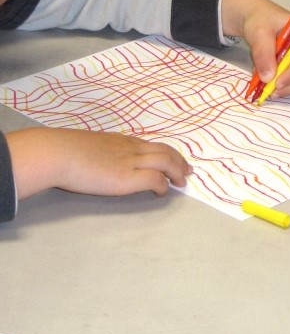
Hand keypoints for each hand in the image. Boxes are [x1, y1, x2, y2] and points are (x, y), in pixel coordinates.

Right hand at [7, 128, 190, 201]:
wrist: (59, 153)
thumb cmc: (65, 150)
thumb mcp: (88, 146)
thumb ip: (99, 152)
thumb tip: (96, 160)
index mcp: (121, 141)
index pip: (151, 145)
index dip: (166, 152)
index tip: (174, 159)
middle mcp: (131, 148)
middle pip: (165, 151)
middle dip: (179, 161)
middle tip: (187, 171)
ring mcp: (131, 162)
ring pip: (166, 162)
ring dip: (177, 172)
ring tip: (182, 182)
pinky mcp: (128, 178)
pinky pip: (155, 179)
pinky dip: (163, 185)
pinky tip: (162, 192)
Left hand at [221, 0, 289, 97]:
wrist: (256, 18)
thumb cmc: (260, 20)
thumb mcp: (259, 32)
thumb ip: (263, 53)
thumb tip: (268, 77)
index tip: (277, 83)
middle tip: (271, 92)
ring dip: (287, 87)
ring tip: (269, 92)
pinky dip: (284, 85)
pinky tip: (270, 87)